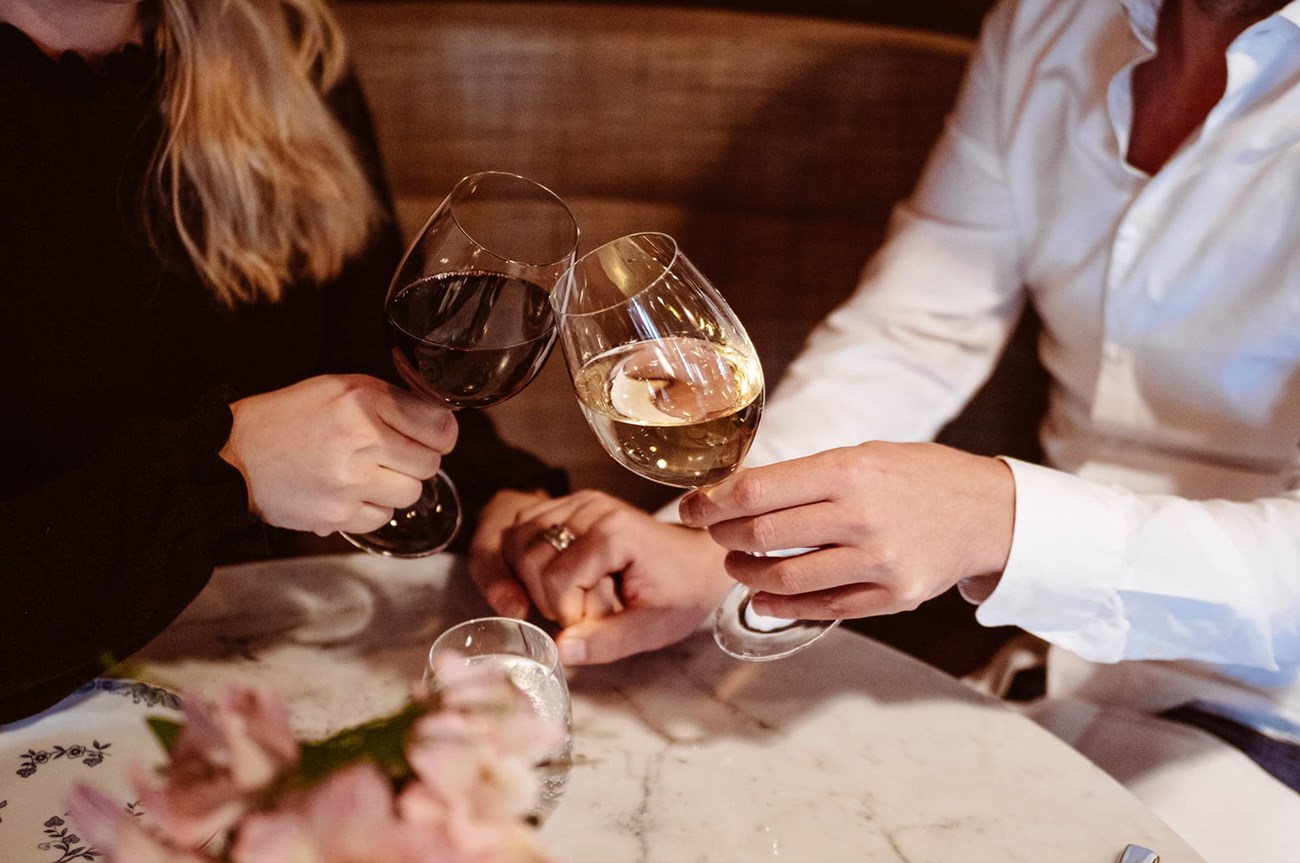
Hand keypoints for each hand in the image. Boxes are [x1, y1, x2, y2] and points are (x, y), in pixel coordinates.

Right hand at [220, 374, 455, 534]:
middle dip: (416, 461)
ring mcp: (352, 480)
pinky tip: (351, 493)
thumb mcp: (336, 388)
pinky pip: (382, 517)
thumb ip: (387, 400)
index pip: (439, 425)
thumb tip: (437, 423)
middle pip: (430, 463)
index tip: (432, 437)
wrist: (232, 458)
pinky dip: (373, 509)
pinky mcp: (339, 513)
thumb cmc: (285, 419)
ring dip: (397, 486)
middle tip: (392, 456)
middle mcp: (363, 438)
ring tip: (369, 474)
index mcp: (364, 400)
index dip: (440, 434)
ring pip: (412, 494)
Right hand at [470, 489, 731, 664]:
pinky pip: (520, 529)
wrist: (699, 560)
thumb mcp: (651, 629)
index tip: (592, 622)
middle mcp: (590, 508)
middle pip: (529, 556)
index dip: (565, 611)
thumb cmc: (681, 593)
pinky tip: (552, 580)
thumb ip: (605, 642)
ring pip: (516, 540)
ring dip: (529, 577)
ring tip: (568, 594)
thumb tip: (560, 650)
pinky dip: (524, 560)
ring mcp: (577, 501)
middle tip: (580, 610)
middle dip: (545, 595)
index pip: (555, 578)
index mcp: (614, 533)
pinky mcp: (568, 504)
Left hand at [678, 442, 1013, 619]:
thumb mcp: (865, 455)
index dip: (711, 502)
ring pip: (784, 577)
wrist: (989, 513)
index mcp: (849, 471)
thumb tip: (736, 492)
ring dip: (746, 573)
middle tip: (711, 532)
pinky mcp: (892, 597)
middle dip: (722, 535)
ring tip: (736, 562)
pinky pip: (821, 607)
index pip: (757, 490)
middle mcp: (862, 516)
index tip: (693, 506)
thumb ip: (807, 475)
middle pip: (762, 534)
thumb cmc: (919, 477)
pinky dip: (781, 606)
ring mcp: (879, 562)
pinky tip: (762, 598)